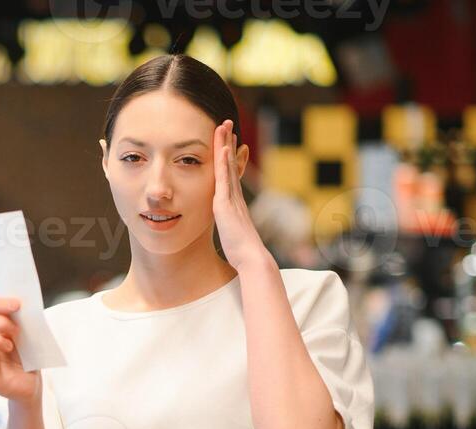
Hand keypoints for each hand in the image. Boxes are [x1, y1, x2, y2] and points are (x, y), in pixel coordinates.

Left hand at [211, 119, 268, 269]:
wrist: (251, 258)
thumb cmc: (242, 251)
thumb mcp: (232, 235)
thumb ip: (230, 227)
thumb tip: (231, 229)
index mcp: (234, 203)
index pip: (230, 175)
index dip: (229, 157)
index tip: (228, 142)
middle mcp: (235, 196)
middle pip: (231, 163)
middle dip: (228, 143)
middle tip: (227, 124)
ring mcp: (232, 198)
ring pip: (228, 165)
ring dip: (225, 144)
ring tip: (224, 125)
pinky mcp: (226, 203)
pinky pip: (224, 178)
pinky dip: (224, 161)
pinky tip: (223, 147)